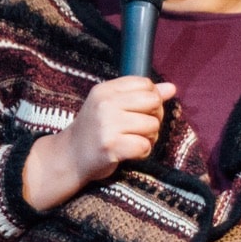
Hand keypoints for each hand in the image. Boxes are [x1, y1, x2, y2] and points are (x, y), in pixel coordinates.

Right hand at [23, 77, 176, 209]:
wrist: (69, 157)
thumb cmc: (94, 130)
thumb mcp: (111, 106)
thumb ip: (140, 96)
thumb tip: (171, 88)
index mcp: (105, 90)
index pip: (145, 84)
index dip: (152, 98)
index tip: (140, 111)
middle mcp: (105, 104)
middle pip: (153, 102)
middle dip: (155, 116)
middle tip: (140, 127)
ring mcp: (107, 125)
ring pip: (152, 125)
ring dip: (149, 137)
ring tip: (132, 140)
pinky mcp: (111, 146)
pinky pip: (144, 146)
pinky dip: (142, 152)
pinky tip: (129, 152)